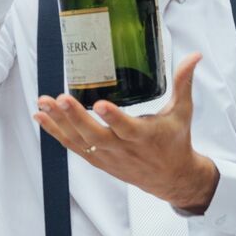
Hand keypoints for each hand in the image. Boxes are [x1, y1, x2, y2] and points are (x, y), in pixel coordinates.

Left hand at [34, 52, 219, 212]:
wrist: (172, 178)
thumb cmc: (176, 142)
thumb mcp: (182, 112)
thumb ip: (183, 82)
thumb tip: (195, 56)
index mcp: (145, 137)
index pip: (126, 128)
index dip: (113, 118)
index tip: (100, 104)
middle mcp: (123, 149)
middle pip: (95, 136)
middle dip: (76, 118)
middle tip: (61, 99)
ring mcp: (108, 156)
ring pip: (80, 141)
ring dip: (60, 123)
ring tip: (43, 103)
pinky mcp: (98, 160)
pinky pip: (73, 146)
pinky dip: (56, 132)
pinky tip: (41, 117)